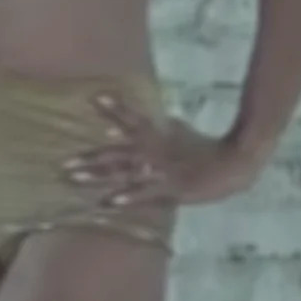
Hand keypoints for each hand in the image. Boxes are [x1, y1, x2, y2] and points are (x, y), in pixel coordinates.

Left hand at [59, 90, 260, 205]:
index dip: (116, 108)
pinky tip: (110, 203)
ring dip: (99, 176)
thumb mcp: (181, 131)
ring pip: (124, 173)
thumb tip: (150, 119)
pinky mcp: (172, 189)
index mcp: (158, 136)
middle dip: (90, 158)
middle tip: (64, 162)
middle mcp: (155, 151)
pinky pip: (146, 195)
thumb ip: (162, 126)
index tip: (96, 97)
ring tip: (75, 178)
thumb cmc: (206, 149)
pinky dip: (128, 198)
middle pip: (117, 152)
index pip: (133, 118)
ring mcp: (162, 170)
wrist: (236, 163)